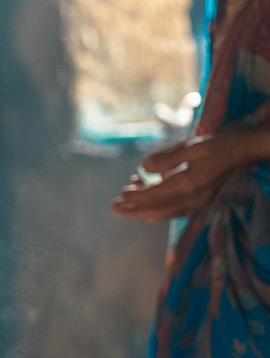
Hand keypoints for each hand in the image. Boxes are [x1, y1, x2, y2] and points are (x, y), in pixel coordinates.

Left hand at [111, 129, 253, 222]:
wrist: (244, 152)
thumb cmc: (219, 146)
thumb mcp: (193, 146)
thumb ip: (168, 158)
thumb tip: (144, 167)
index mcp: (188, 185)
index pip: (155, 195)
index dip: (135, 198)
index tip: (119, 198)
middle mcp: (191, 198)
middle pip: (157, 209)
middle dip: (134, 210)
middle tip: (114, 208)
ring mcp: (196, 201)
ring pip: (164, 211)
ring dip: (143, 208)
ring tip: (125, 202)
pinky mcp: (198, 199)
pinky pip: (174, 209)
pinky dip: (157, 207)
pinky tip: (147, 202)